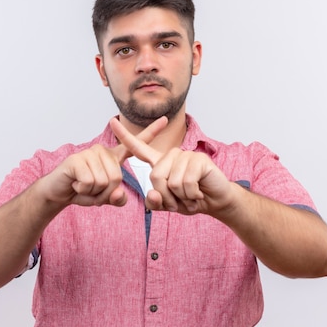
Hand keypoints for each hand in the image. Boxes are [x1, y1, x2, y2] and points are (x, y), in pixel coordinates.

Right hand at [41, 116, 168, 206]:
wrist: (58, 192)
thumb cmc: (83, 191)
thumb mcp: (104, 198)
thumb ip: (117, 199)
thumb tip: (119, 195)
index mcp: (113, 158)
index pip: (134, 144)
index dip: (151, 132)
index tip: (165, 120)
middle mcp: (103, 152)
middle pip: (117, 179)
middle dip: (104, 193)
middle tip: (90, 188)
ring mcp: (90, 153)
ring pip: (104, 182)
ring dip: (92, 192)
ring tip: (82, 185)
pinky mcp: (77, 159)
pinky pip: (90, 182)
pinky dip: (83, 190)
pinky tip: (76, 183)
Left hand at [110, 118, 234, 214]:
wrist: (215, 201)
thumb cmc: (189, 199)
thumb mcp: (168, 205)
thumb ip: (156, 202)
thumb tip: (153, 194)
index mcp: (159, 163)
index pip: (138, 148)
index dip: (124, 136)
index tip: (112, 121)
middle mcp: (170, 155)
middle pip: (155, 176)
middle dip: (166, 197)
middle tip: (180, 201)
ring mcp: (185, 155)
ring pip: (171, 181)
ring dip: (181, 197)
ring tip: (191, 195)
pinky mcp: (199, 159)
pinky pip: (186, 182)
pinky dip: (192, 194)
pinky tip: (199, 192)